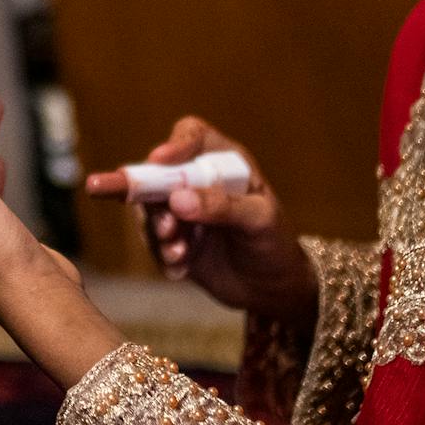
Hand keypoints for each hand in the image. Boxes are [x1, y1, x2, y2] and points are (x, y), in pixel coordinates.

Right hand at [82, 116, 314, 322]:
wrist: (271, 287)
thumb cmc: (274, 243)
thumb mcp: (259, 220)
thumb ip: (222, 206)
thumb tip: (178, 198)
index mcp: (224, 163)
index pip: (193, 137)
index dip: (175, 145)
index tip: (159, 160)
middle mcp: (197, 181)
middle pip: (159, 173)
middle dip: (154, 200)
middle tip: (167, 228)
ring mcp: (182, 210)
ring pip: (150, 210)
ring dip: (158, 233)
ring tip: (179, 254)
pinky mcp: (173, 239)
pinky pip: (153, 242)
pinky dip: (163, 256)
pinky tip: (181, 270)